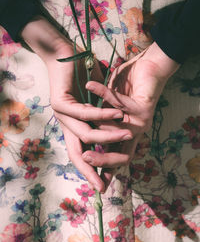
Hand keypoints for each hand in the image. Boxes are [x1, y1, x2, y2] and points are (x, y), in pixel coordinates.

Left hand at [21, 16, 132, 191]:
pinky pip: (86, 114)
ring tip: (127, 135)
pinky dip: (103, 115)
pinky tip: (118, 115)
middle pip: (77, 155)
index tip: (105, 184)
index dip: (94, 170)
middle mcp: (66, 126)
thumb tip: (120, 137)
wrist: (65, 55)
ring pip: (86, 135)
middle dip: (92, 171)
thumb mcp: (97, 104)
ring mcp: (61, 116)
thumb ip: (104, 122)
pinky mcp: (61, 103)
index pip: (82, 156)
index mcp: (74, 129)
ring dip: (109, 137)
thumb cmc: (83, 80)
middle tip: (103, 187)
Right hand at [83, 42, 179, 188]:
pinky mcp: (144, 107)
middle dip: (103, 160)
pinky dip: (103, 93)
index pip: (117, 161)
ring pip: (118, 133)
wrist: (149, 69)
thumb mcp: (109, 112)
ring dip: (100, 128)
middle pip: (123, 157)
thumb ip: (100, 125)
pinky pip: (119, 104)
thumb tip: (82, 139)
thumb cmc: (126, 90)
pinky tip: (89, 86)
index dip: (105, 171)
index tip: (93, 180)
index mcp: (127, 137)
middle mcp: (136, 134)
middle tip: (87, 158)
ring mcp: (141, 123)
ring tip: (84, 120)